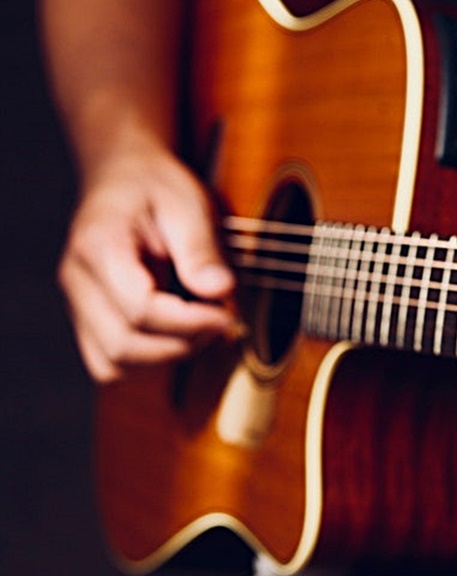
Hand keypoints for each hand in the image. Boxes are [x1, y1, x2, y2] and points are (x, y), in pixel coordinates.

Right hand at [58, 143, 235, 382]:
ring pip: (112, 363)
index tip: (226, 314)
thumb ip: (201, 248)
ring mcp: (78, 304)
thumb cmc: (156, 187)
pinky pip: (110, 362)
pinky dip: (148, 360)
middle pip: (122, 344)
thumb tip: (220, 291)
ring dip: (166, 357)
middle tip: (221, 321)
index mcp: (99, 246)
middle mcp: (77, 281)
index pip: (138, 308)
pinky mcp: (88, 319)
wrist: (124, 176)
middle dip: (181, 344)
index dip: (188, 322)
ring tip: (202, 327)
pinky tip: (181, 335)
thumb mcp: (188, 203)